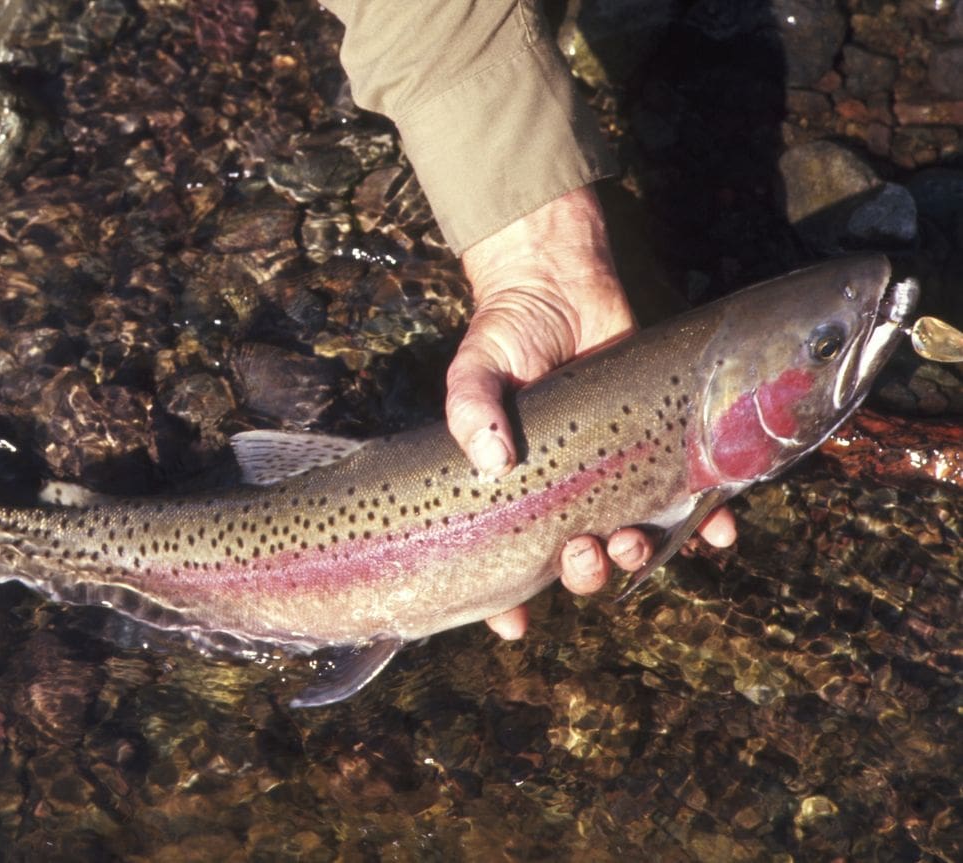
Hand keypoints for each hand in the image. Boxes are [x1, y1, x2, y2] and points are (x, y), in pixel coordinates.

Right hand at [447, 185, 735, 638]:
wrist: (561, 281)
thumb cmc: (507, 331)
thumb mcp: (475, 369)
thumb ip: (472, 409)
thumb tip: (489, 459)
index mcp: (519, 487)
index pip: (507, 559)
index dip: (507, 603)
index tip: (513, 626)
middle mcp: (568, 490)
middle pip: (577, 559)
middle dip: (584, 571)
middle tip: (585, 551)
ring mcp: (616, 473)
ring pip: (633, 539)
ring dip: (638, 556)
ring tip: (634, 541)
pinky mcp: (659, 446)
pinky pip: (689, 499)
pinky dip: (708, 523)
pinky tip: (716, 532)